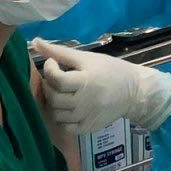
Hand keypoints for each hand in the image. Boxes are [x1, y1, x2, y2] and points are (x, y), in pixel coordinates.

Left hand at [34, 40, 170, 134]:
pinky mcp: (89, 128)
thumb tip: (35, 42)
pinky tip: (68, 107)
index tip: (52, 63)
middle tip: (55, 79)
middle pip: (53, 98)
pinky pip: (66, 127)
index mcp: (86, 81)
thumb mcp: (86, 58)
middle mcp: (85, 102)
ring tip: (61, 93)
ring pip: (56, 114)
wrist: (135, 92)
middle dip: (48, 86)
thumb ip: (60, 52)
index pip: (56, 79)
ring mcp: (87, 117)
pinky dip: (63, 118)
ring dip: (54, 102)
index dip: (49, 69)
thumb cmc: (110, 70)